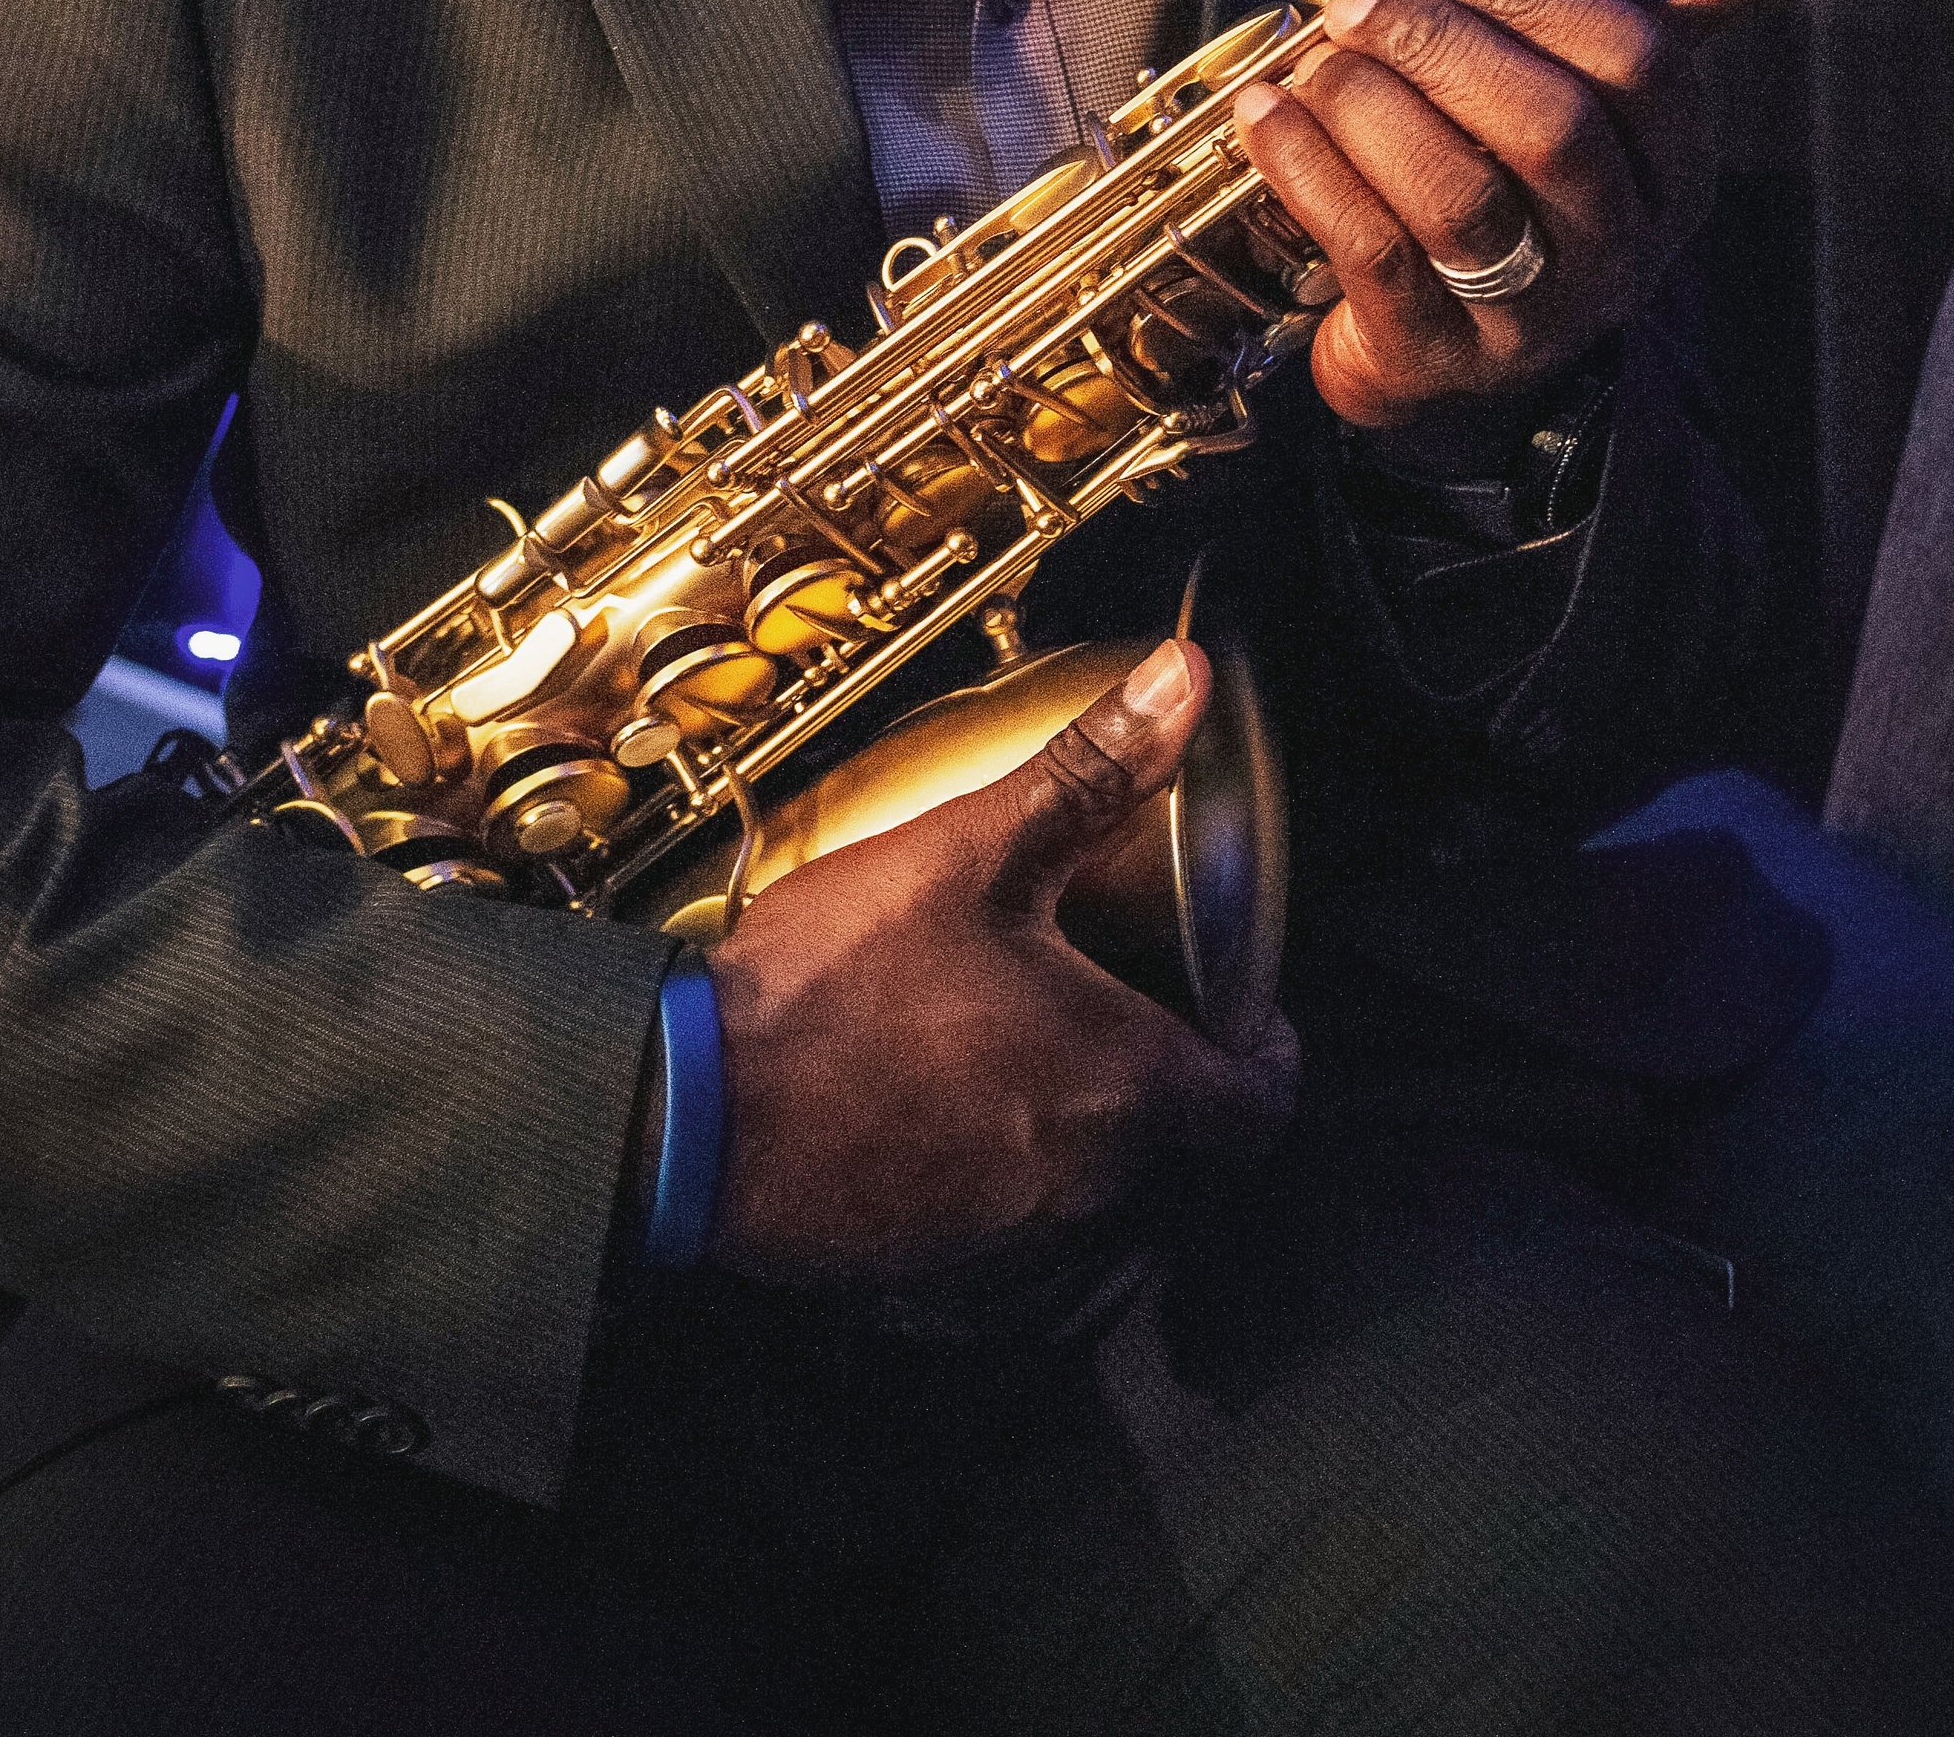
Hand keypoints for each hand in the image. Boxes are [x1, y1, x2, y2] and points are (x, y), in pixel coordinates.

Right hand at [699, 637, 1298, 1285]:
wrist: (690, 1111)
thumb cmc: (832, 987)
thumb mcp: (971, 851)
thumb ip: (1092, 768)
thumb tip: (1183, 682)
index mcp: (1122, 1084)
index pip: (1259, 1109)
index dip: (1262, 1056)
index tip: (1236, 1013)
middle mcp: (1086, 1181)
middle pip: (1183, 1150)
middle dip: (1167, 1079)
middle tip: (1121, 1002)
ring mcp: (1010, 1240)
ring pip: (1098, 1194)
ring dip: (1082, 1129)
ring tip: (1025, 1046)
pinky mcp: (936, 1270)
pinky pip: (1012, 1235)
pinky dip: (1001, 1177)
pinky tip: (942, 1105)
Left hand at [1232, 0, 1819, 429]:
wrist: (1443, 359)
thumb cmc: (1518, 183)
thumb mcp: (1597, 91)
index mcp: (1670, 169)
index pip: (1644, 67)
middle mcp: (1617, 248)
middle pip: (1552, 130)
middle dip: (1446, 45)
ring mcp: (1530, 314)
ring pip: (1462, 196)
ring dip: (1374, 107)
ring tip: (1317, 56)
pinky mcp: (1435, 356)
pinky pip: (1376, 254)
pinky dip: (1313, 172)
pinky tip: (1271, 114)